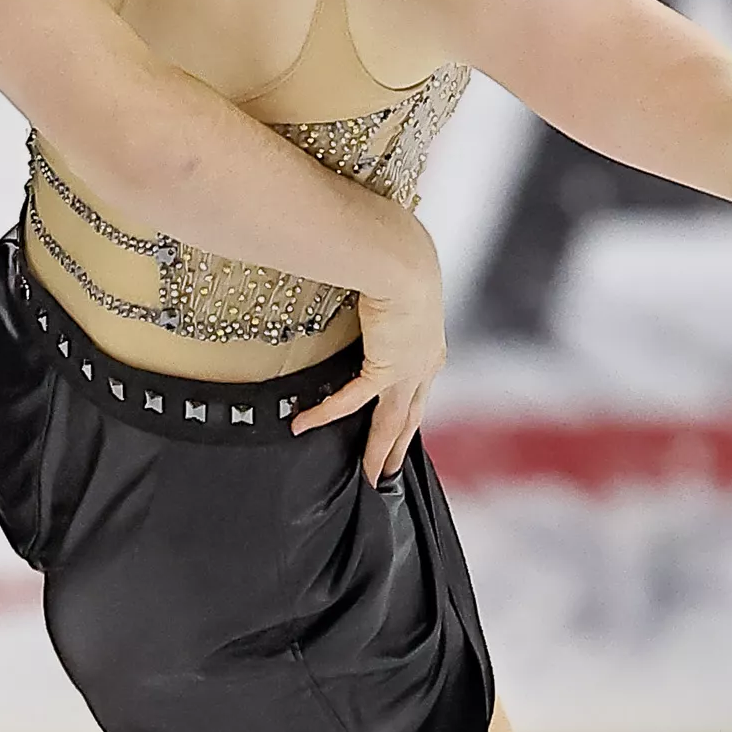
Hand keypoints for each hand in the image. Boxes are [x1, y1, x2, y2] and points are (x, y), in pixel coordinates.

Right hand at [293, 214, 446, 483]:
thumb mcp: (392, 278)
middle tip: (389, 472)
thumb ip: (374, 292)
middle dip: (399, 444)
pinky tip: (303, 424)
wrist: (403, 257)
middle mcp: (425, 361)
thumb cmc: (398, 254)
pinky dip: (326, 412)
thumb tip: (351, 283)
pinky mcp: (387, 369)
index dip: (409, 410)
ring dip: (380, 450)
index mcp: (429, 341)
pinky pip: (352, 400)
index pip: (418, 386)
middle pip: (411, 414)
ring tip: (369, 477)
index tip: (402, 430)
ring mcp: (411, 370)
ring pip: (393, 422)